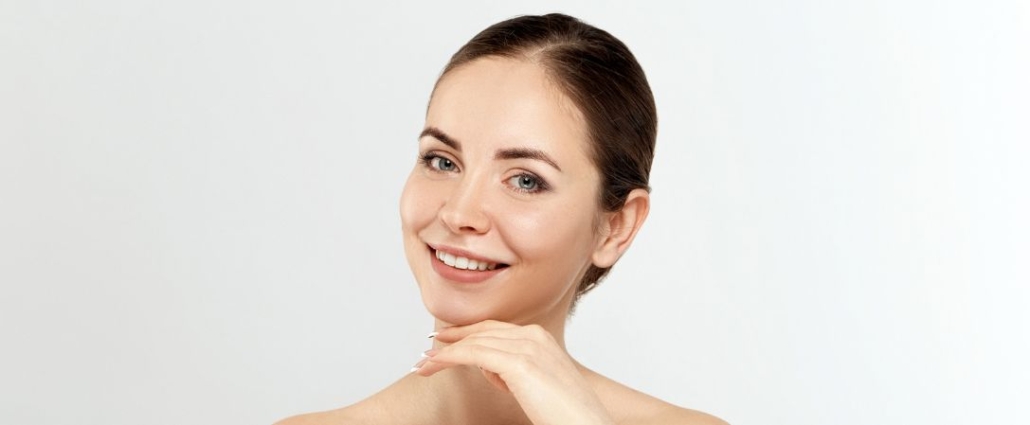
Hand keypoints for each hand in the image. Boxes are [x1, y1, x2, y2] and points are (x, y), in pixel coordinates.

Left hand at [412, 320, 615, 424]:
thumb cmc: (565, 414)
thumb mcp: (539, 384)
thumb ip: (517, 371)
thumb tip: (490, 369)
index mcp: (541, 338)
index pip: (494, 329)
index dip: (467, 335)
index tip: (446, 343)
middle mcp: (534, 336)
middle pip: (481, 332)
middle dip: (452, 340)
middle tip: (428, 350)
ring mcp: (527, 347)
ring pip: (473, 342)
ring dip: (444, 352)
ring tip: (423, 364)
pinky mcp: (518, 364)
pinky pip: (472, 355)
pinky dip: (448, 358)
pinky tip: (432, 366)